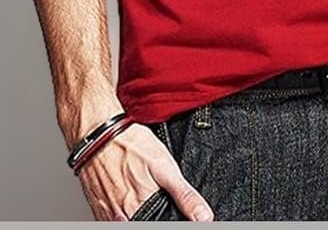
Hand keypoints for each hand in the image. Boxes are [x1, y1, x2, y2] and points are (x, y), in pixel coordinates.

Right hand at [76, 122, 214, 220]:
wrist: (97, 132)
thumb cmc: (129, 145)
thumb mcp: (164, 166)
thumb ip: (184, 195)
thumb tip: (204, 217)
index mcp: (138, 212)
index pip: (161, 224)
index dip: (167, 219)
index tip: (169, 210)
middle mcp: (120, 218)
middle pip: (143, 222)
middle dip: (154, 214)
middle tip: (152, 193)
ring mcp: (106, 215)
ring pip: (128, 221)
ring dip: (138, 212)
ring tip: (141, 191)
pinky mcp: (97, 208)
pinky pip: (113, 218)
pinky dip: (124, 210)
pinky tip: (129, 193)